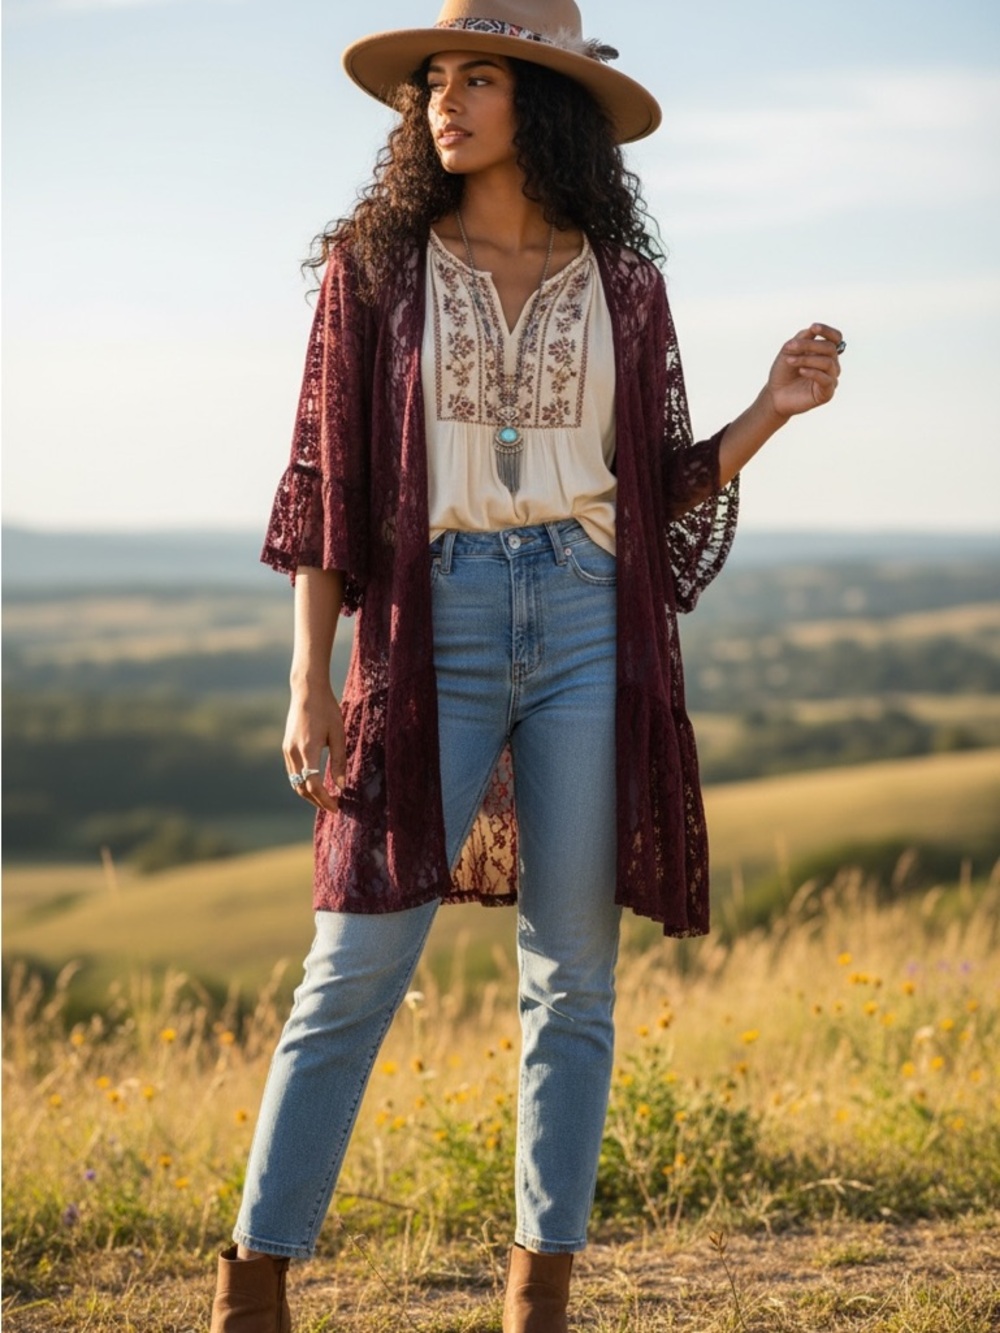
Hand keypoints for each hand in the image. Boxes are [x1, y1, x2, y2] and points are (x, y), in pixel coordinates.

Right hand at [283, 684, 345, 813]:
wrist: (307, 691)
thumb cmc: (327, 710)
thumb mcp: (338, 734)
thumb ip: (339, 761)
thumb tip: (341, 785)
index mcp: (308, 750)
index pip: (313, 785)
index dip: (325, 799)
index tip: (337, 807)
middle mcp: (293, 752)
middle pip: (301, 788)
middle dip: (317, 801)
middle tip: (333, 807)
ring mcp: (287, 750)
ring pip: (294, 782)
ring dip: (309, 794)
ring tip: (325, 799)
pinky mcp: (286, 747)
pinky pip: (293, 772)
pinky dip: (303, 783)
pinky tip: (315, 784)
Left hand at [765, 323, 843, 419]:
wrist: (775, 395)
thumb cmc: (783, 372)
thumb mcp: (789, 350)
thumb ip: (802, 338)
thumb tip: (813, 328)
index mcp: (824, 353)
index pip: (835, 338)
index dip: (827, 331)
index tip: (813, 327)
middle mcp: (831, 365)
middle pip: (830, 348)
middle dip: (809, 345)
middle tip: (790, 347)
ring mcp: (830, 379)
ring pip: (828, 362)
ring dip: (807, 359)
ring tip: (790, 360)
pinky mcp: (827, 393)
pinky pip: (826, 379)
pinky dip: (813, 372)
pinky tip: (801, 371)